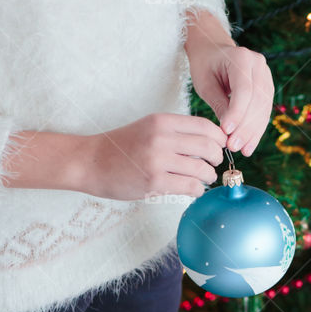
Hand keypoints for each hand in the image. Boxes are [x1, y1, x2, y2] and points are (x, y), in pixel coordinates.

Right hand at [2, 113, 225, 200]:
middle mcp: (161, 138)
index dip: (219, 139)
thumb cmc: (122, 147)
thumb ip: (175, 131)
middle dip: (216, 159)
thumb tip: (208, 141)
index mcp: (162, 121)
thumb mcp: (148, 128)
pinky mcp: (154, 182)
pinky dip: (197, 190)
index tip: (218, 147)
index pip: (205, 126)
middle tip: (213, 165)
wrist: (91, 162)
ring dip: (208, 177)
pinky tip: (193, 190)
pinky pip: (189, 187)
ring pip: (201, 169)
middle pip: (208, 147)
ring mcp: (158, 161)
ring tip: (203, 179)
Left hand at [185, 12, 273, 156]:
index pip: (244, 90)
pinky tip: (249, 145)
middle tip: (234, 147)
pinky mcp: (267, 87)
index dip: (237, 113)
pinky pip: (265, 111)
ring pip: (263, 108)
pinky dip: (256, 129)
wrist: (213, 49)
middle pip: (257, 101)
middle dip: (246, 127)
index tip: (227, 132)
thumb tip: (228, 132)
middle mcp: (258, 64)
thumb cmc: (205, 65)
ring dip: (253, 132)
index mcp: (241, 57)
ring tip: (243, 151)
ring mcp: (266, 75)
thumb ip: (218, 105)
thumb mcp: (205, 84)